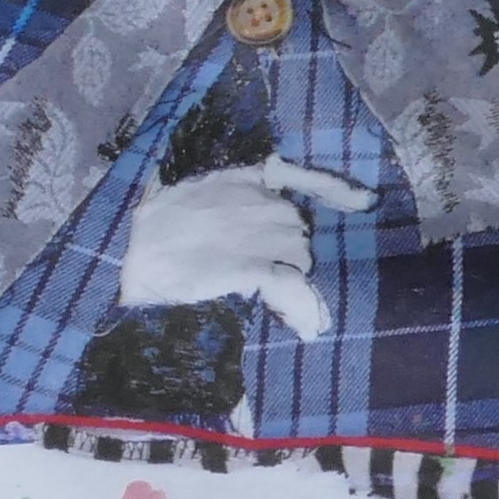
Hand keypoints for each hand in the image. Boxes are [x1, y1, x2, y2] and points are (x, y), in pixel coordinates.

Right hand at [117, 158, 370, 336]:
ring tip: (257, 289)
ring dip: (291, 272)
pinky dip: (302, 303)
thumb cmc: (153, 240)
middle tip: (258, 268)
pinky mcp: (249, 266)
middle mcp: (251, 201)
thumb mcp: (181, 199)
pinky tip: (306, 323)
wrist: (133, 275)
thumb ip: (221, 190)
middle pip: (298, 225)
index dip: (334, 189)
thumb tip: (264, 184)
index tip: (365, 201)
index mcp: (233, 180)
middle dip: (289, 247)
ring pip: (300, 253)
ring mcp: (252, 233)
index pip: (295, 175)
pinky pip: (292, 282)